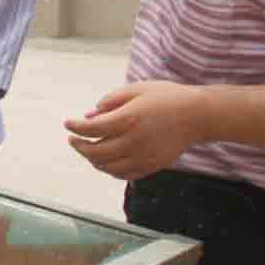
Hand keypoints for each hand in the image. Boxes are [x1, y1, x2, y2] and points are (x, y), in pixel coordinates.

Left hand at [64, 82, 206, 178]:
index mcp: (129, 118)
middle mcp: (134, 141)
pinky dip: (110, 170)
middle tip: (73, 139)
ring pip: (108, 167)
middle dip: (79, 146)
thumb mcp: (136, 89)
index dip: (76, 127)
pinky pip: (124, 174)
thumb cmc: (166, 98)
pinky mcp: (151, 166)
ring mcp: (143, 156)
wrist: (197, 116)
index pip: (92, 128)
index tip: (68, 124)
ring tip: (88, 149)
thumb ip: (110, 101)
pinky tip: (106, 161)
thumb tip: (89, 115)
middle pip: (96, 152)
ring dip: (93, 160)